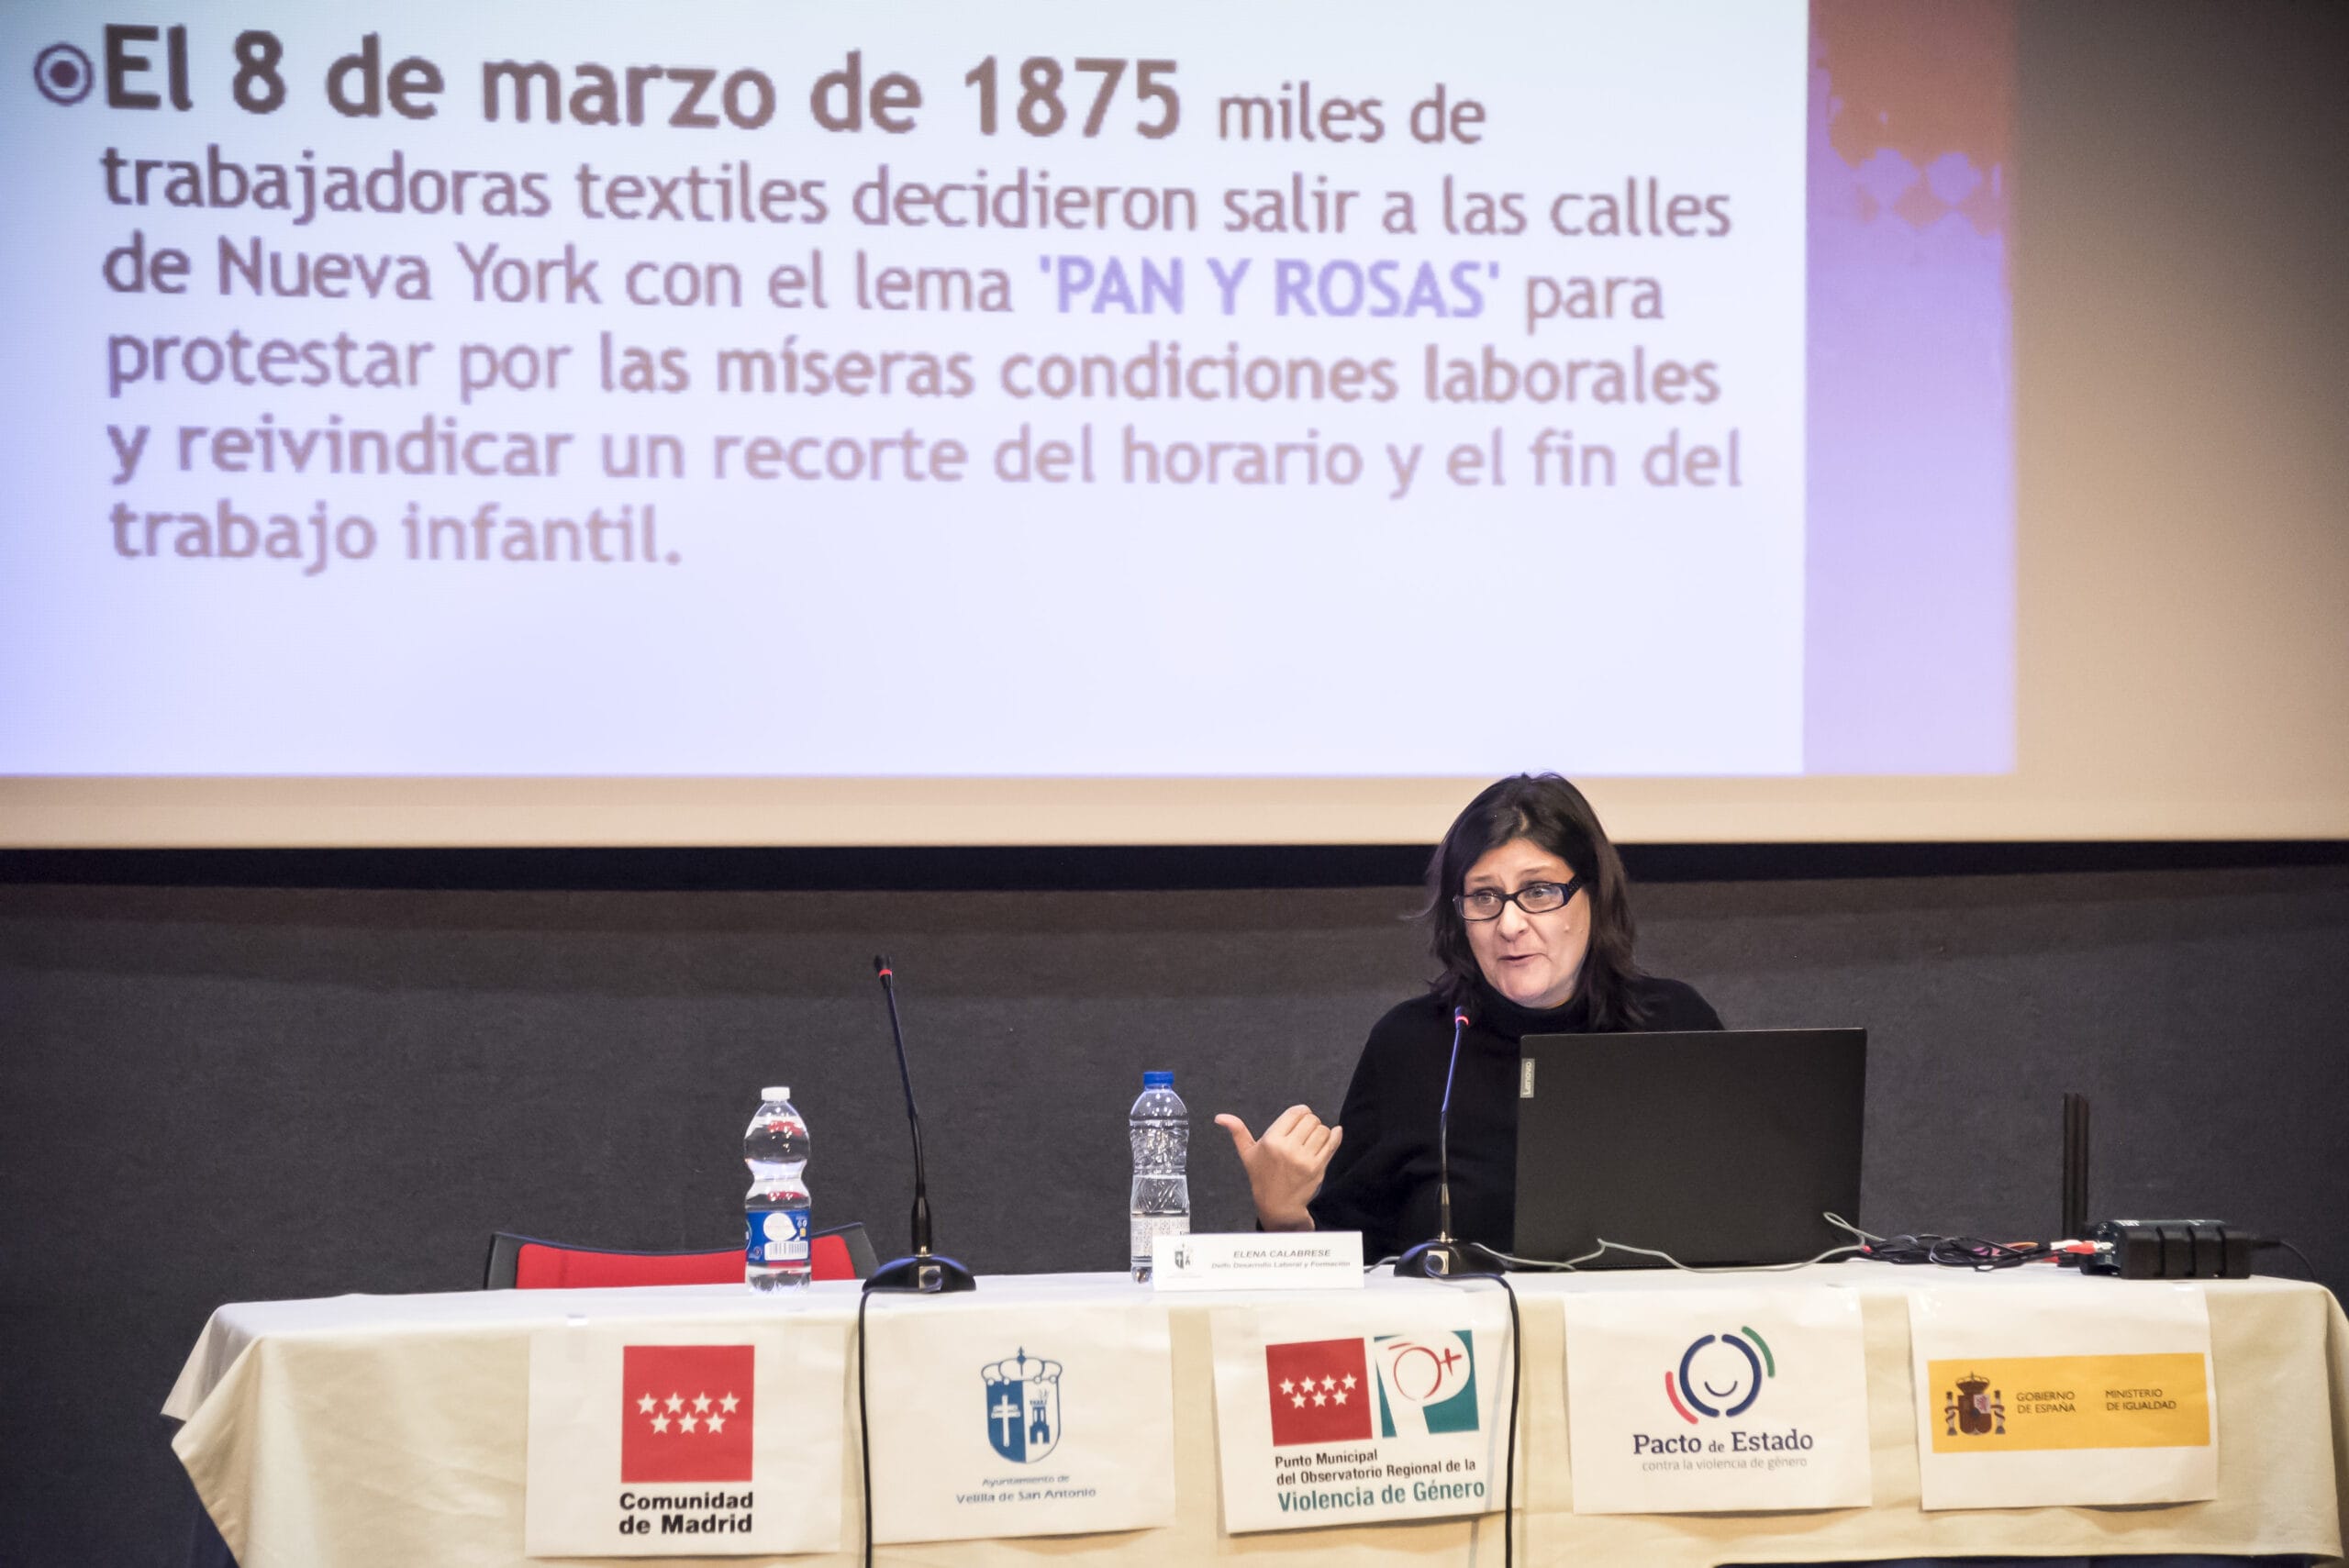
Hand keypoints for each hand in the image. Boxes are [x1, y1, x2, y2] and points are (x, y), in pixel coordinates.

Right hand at [1215, 1105, 1342, 1231]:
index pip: (1296, 1112)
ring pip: (1322, 1130)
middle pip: (1311, 1119)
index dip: (1301, 1112)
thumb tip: (1219, 1117)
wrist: (1277, 1205)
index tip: (1300, 1118)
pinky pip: (1332, 1143)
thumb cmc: (1262, 1176)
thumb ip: (1237, 1132)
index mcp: (1271, 1140)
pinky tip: (1332, 1135)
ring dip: (1320, 1132)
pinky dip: (1334, 1136)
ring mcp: (1304, 1159)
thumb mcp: (1248, 1154)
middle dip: (1310, 1122)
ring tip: (1312, 1140)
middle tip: (1305, 1132)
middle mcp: (1288, 1148)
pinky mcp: (1317, 1168)